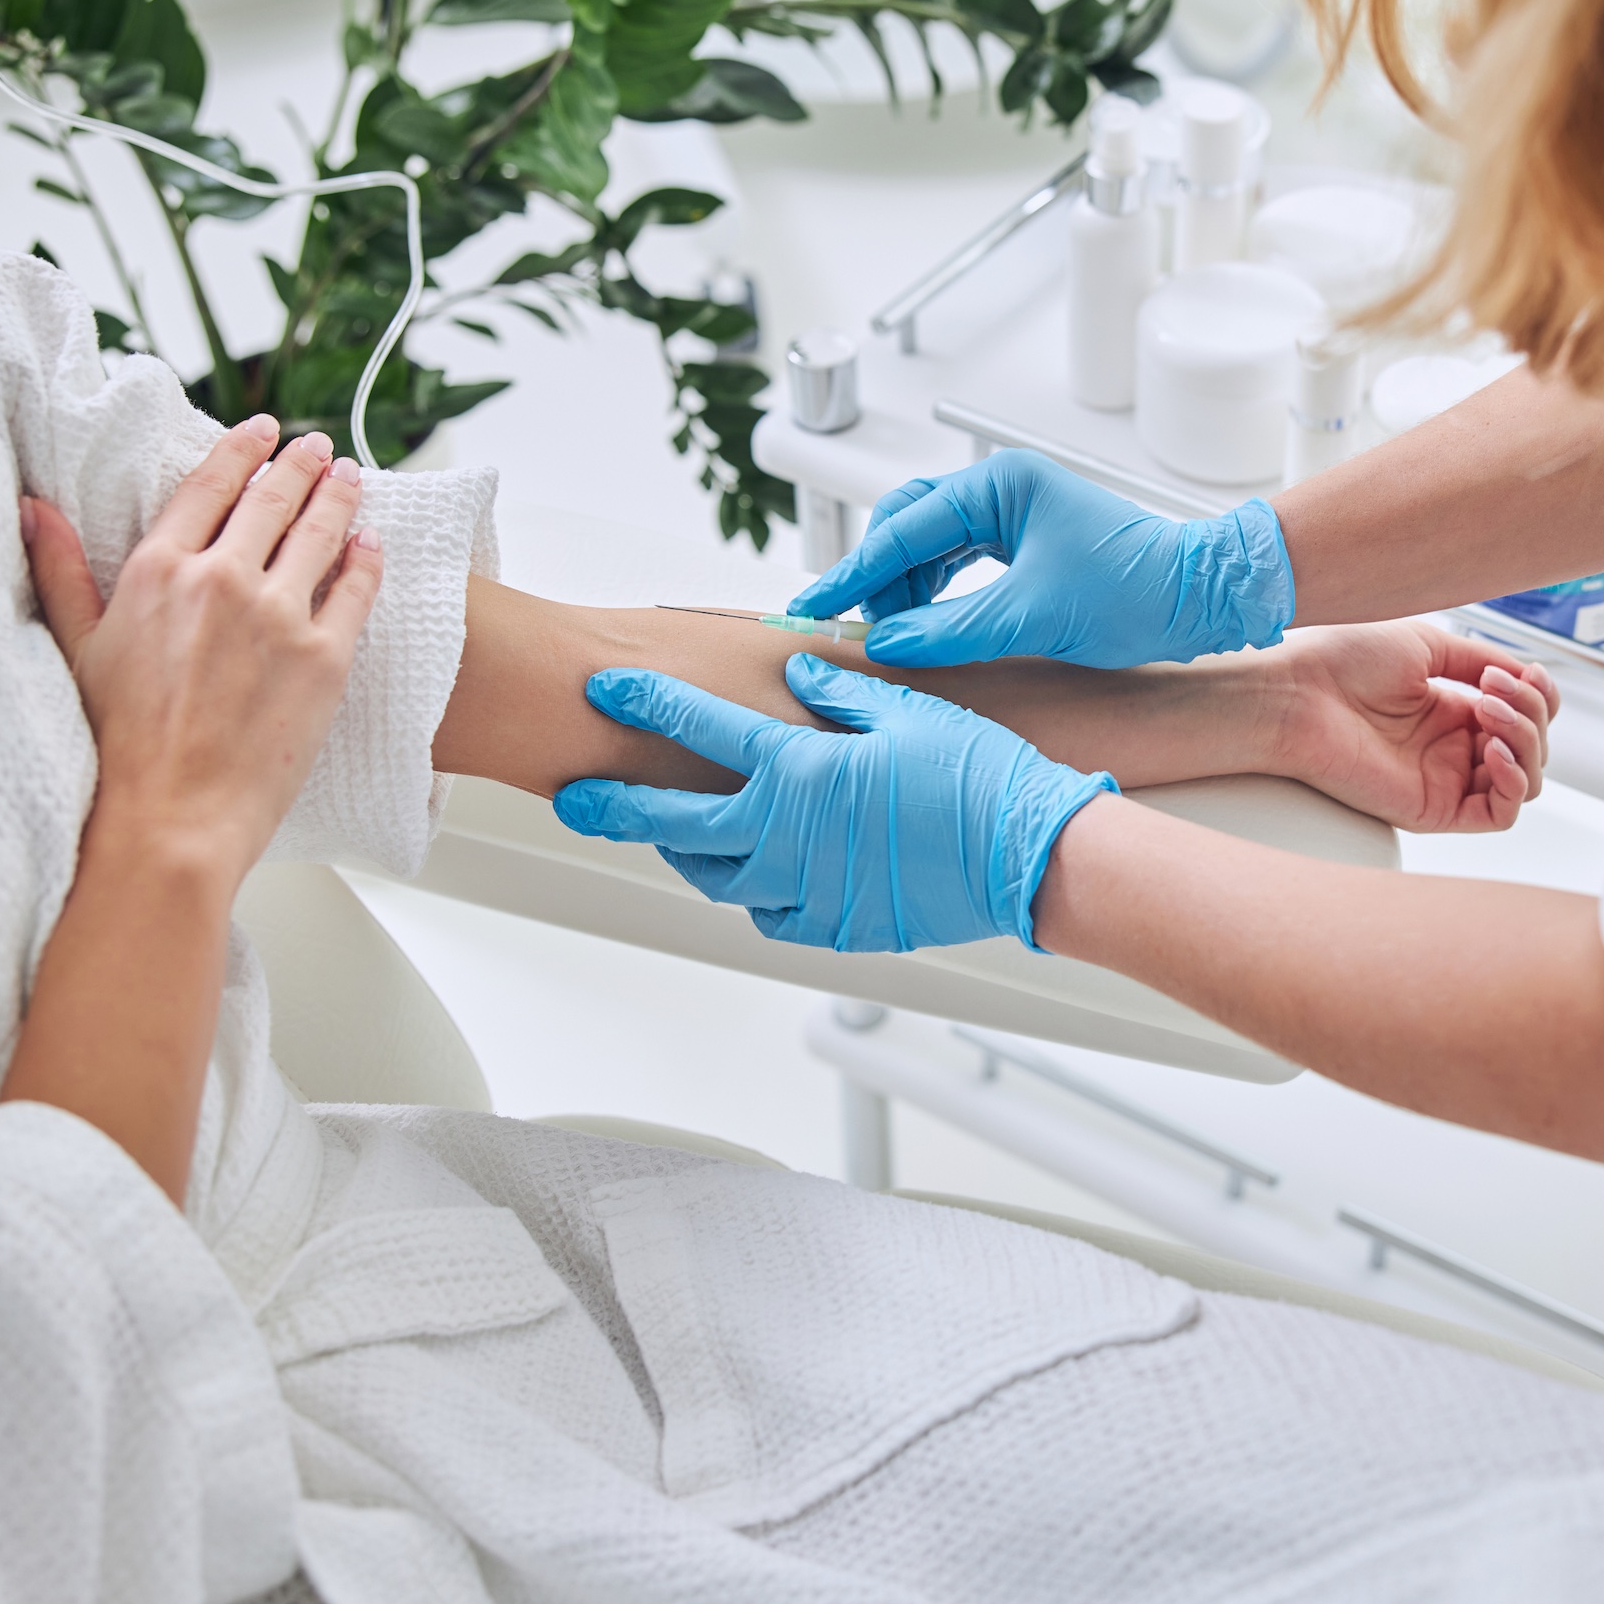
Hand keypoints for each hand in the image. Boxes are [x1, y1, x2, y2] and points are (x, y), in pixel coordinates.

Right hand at [23, 418, 382, 882]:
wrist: (171, 815)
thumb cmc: (116, 743)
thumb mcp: (75, 646)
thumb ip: (61, 568)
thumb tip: (35, 506)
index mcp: (158, 570)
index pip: (209, 487)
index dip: (241, 451)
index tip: (262, 431)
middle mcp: (221, 580)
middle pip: (273, 500)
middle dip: (299, 465)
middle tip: (317, 446)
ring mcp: (278, 616)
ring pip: (321, 534)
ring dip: (339, 497)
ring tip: (349, 477)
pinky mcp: (325, 657)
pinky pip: (357, 590)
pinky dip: (367, 559)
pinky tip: (371, 543)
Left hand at [553, 656, 1116, 951]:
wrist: (1028, 859)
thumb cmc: (980, 780)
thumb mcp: (910, 712)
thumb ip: (843, 692)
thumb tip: (799, 676)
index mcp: (799, 772)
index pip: (697, 729)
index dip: (644, 704)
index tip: (605, 689)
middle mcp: (788, 835)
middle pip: (672, 824)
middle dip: (614, 808)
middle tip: (575, 800)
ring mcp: (809, 889)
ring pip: (716, 876)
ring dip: (684, 852)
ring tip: (666, 836)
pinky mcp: (838, 927)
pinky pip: (771, 914)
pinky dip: (752, 893)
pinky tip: (753, 877)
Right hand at [787, 451, 1294, 668]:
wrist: (1203, 598)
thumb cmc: (1137, 592)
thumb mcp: (1035, 615)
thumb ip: (952, 629)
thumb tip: (888, 643)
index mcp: (1000, 485)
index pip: (904, 527)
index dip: (855, 571)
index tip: (815, 605)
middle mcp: (1002, 489)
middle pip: (908, 524)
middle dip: (876, 575)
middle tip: (849, 624)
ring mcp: (1014, 514)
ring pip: (930, 545)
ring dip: (904, 587)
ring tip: (888, 633)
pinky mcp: (1026, 544)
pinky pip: (958, 562)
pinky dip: (933, 592)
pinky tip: (922, 625)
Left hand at [1269, 623, 1556, 833]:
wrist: (1298, 692)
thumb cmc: (1342, 661)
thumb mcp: (1428, 645)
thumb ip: (1484, 660)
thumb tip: (1528, 675)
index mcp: (1450, 709)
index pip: (1524, 716)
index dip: (1539, 696)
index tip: (1523, 673)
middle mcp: (1451, 747)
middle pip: (1532, 746)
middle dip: (1530, 713)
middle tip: (1493, 690)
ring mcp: (1445, 779)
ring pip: (1525, 779)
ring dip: (1525, 741)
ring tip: (1487, 711)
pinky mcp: (1434, 809)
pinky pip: (1498, 814)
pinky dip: (1514, 784)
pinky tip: (1494, 751)